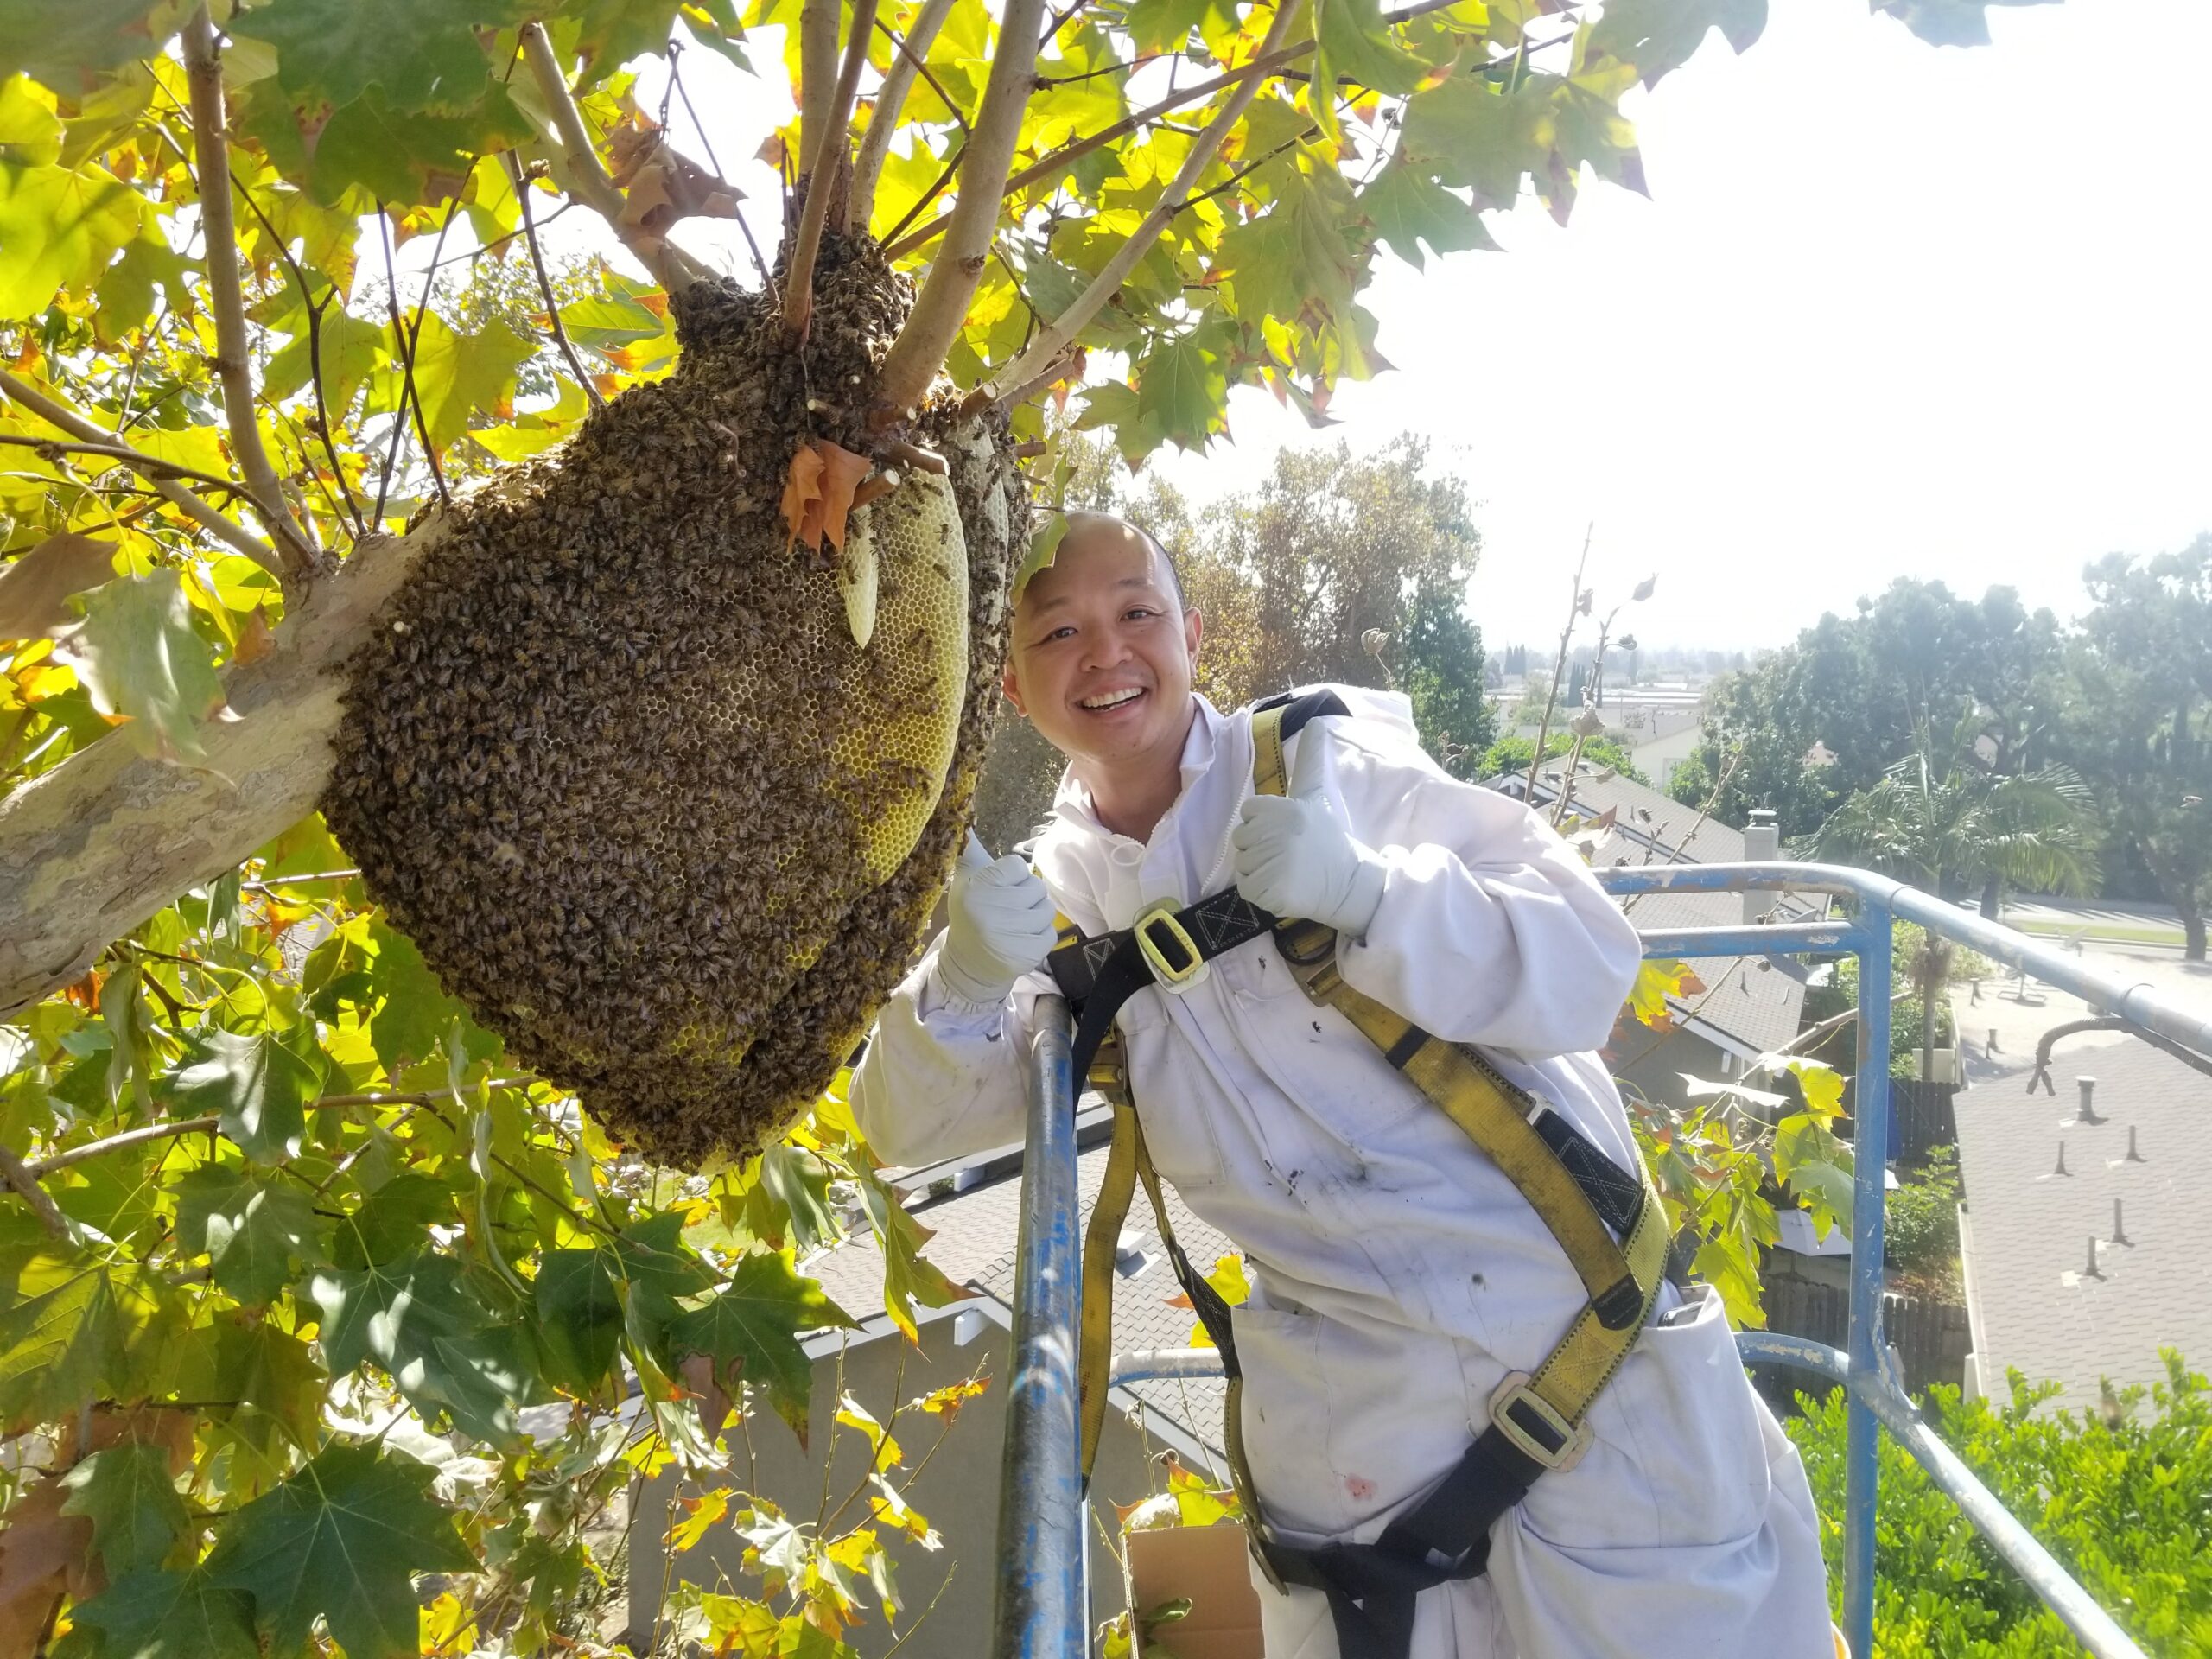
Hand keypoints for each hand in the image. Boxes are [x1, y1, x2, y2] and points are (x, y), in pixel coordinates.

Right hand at [936, 839, 1058, 1004]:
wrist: (969, 963)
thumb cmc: (971, 915)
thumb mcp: (965, 882)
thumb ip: (970, 851)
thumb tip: (964, 820)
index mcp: (978, 888)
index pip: (1018, 866)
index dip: (1011, 878)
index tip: (997, 891)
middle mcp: (993, 910)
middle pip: (1036, 887)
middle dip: (1026, 897)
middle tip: (1006, 910)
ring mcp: (1011, 935)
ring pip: (1047, 910)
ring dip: (1035, 917)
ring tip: (1014, 925)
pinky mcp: (1027, 954)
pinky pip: (1051, 934)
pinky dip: (1039, 937)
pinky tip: (1020, 940)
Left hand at [1231, 739, 1386, 935]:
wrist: (1349, 883)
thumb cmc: (1328, 838)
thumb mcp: (1316, 794)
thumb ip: (1310, 759)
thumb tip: (1316, 720)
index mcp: (1282, 808)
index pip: (1250, 812)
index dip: (1265, 825)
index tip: (1290, 832)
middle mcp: (1274, 832)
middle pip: (1241, 839)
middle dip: (1260, 849)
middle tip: (1291, 854)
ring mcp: (1270, 863)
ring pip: (1242, 865)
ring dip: (1261, 872)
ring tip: (1290, 871)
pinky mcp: (1268, 890)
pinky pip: (1247, 890)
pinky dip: (1262, 893)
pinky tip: (1285, 888)